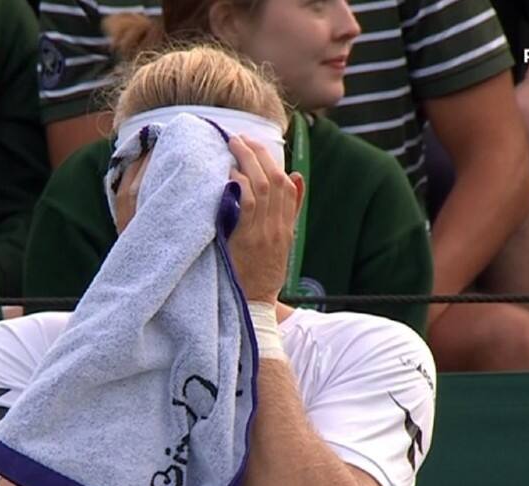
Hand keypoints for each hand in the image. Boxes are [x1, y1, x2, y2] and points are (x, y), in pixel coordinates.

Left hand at [225, 136, 304, 303]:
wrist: (255, 305)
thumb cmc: (262, 276)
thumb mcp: (282, 244)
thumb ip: (289, 212)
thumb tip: (297, 176)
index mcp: (287, 228)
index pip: (287, 186)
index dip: (274, 162)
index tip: (260, 145)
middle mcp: (278, 227)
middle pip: (275, 180)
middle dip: (258, 154)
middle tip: (240, 138)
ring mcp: (263, 233)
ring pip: (261, 187)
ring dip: (247, 162)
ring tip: (232, 145)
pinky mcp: (247, 240)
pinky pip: (246, 205)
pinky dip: (240, 186)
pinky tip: (230, 173)